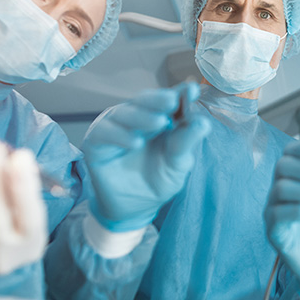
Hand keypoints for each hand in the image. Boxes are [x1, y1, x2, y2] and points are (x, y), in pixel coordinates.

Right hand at [83, 83, 209, 230]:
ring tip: (160, 123)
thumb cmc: (158, 181)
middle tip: (173, 101)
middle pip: (145, 101)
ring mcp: (114, 126)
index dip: (180, 95)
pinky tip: (136, 143)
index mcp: (159, 117)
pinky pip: (105, 132)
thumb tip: (203, 123)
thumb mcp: (178, 163)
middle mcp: (135, 117)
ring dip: (142, 117)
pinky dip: (120, 135)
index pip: (169, 101)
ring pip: (125, 113)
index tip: (193, 90)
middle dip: (159, 100)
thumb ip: (187, 142)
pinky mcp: (96, 141)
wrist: (135, 208)